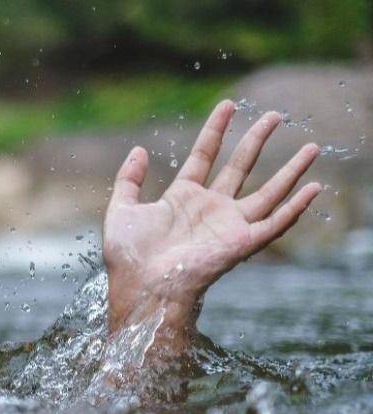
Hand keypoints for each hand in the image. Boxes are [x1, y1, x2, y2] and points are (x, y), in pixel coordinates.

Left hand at [103, 100, 320, 344]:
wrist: (142, 286)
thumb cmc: (128, 256)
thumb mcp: (121, 209)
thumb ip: (129, 179)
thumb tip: (139, 149)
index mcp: (183, 198)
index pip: (204, 155)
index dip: (215, 130)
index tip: (227, 105)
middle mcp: (210, 208)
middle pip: (240, 166)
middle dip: (257, 140)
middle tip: (275, 115)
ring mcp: (228, 225)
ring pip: (268, 192)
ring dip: (290, 170)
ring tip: (312, 147)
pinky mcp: (241, 243)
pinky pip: (275, 223)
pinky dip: (295, 207)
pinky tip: (313, 188)